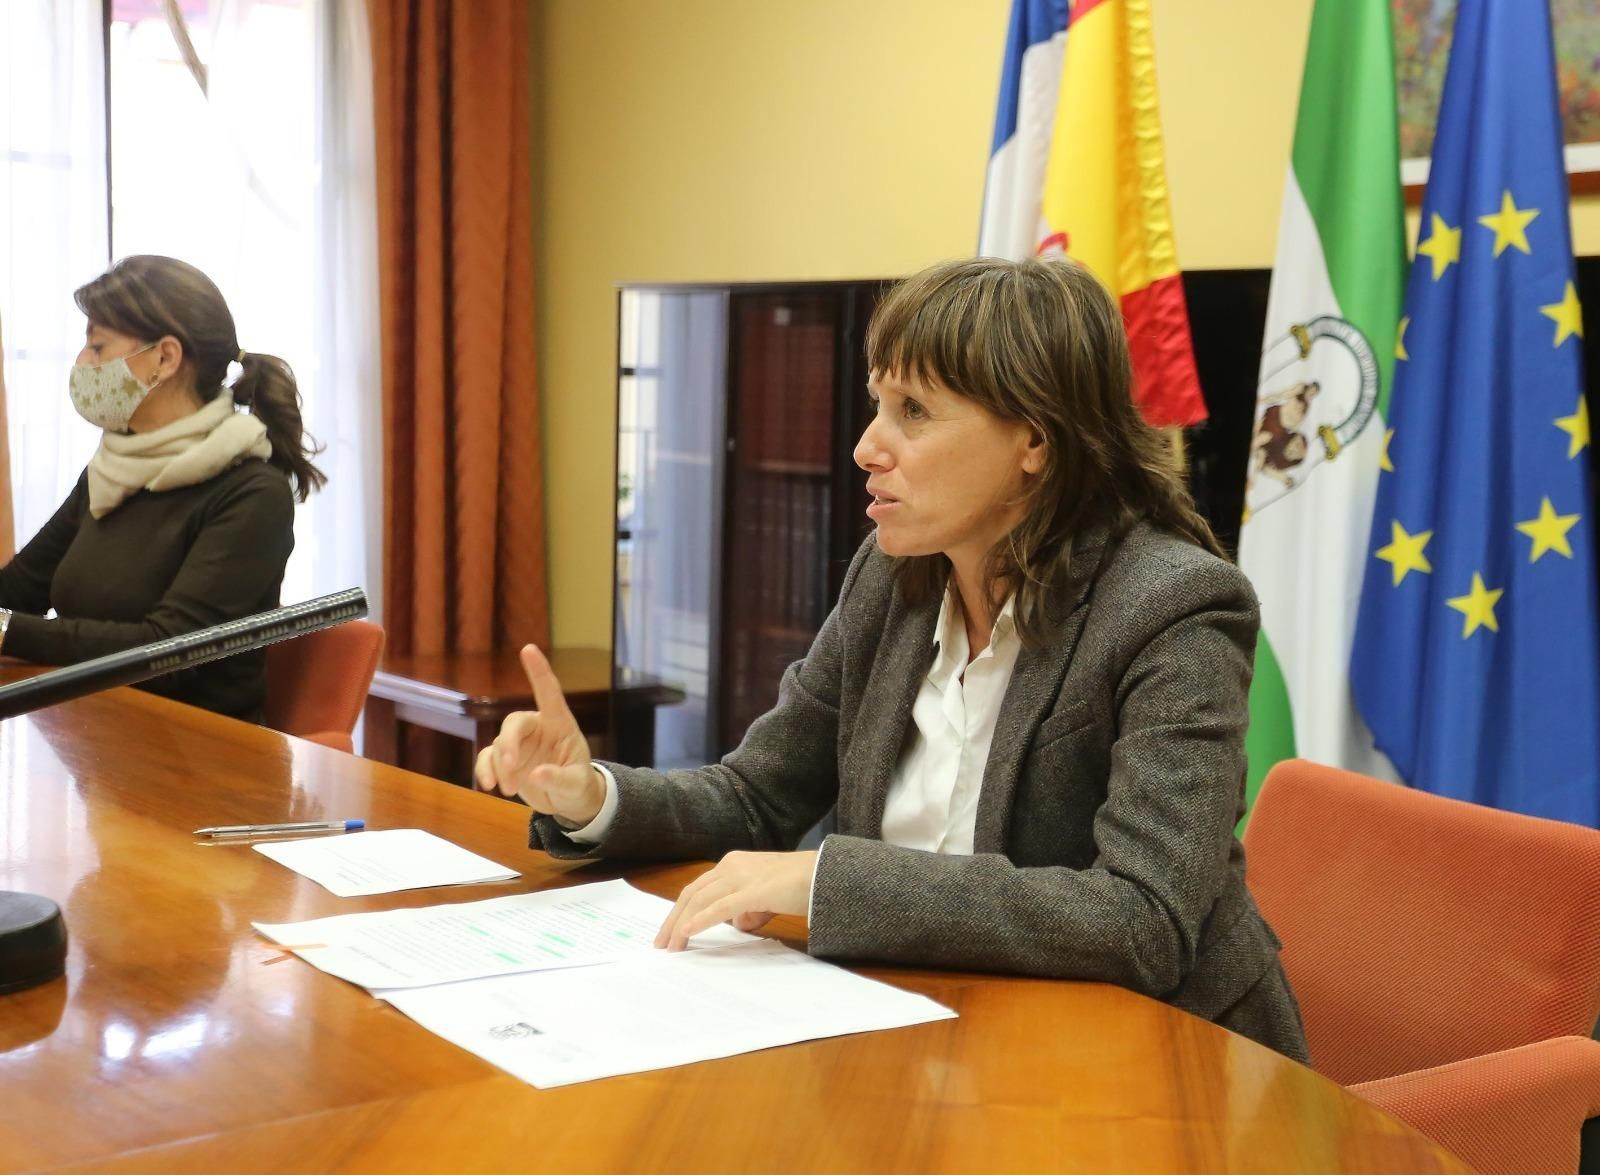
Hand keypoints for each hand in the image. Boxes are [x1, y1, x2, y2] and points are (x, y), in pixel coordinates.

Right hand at [473, 644, 603, 824]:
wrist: (568, 802)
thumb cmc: (579, 785)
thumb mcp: (577, 785)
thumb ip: (560, 779)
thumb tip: (535, 775)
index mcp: (560, 725)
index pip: (549, 693)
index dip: (539, 671)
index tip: (528, 649)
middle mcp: (537, 728)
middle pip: (514, 722)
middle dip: (508, 744)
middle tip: (510, 767)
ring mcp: (519, 744)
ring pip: (499, 744)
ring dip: (499, 766)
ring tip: (509, 791)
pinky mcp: (505, 760)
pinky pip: (487, 758)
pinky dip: (484, 770)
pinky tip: (488, 785)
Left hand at [655, 850, 817, 950]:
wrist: (826, 873)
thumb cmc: (799, 885)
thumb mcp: (766, 897)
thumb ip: (749, 908)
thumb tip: (737, 924)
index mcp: (732, 864)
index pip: (697, 889)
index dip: (679, 911)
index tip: (668, 933)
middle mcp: (731, 865)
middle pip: (692, 894)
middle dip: (672, 921)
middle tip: (661, 945)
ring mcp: (742, 876)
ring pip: (700, 901)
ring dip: (682, 925)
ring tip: (672, 947)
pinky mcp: (754, 890)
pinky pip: (720, 907)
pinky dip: (700, 921)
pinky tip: (688, 933)